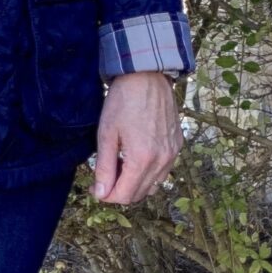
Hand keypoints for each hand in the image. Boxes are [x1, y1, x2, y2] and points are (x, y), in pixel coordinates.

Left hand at [92, 71, 180, 205]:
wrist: (147, 77)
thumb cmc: (123, 102)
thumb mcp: (106, 134)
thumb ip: (104, 168)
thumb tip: (100, 194)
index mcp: (142, 159)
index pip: (124, 195)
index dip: (106, 196)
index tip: (94, 188)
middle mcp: (162, 161)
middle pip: (139, 194)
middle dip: (119, 191)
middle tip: (104, 177)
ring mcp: (172, 154)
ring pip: (152, 186)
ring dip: (134, 184)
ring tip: (120, 166)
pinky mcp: (177, 146)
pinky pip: (163, 172)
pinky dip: (148, 173)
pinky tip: (135, 157)